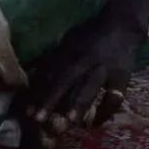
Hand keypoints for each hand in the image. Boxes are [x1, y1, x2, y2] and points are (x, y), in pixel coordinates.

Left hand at [20, 12, 142, 137]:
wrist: (121, 25)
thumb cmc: (90, 34)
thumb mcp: (68, 41)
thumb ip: (53, 58)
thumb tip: (33, 74)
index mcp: (67, 53)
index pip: (48, 75)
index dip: (37, 92)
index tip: (26, 110)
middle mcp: (82, 61)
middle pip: (64, 83)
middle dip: (50, 101)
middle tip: (39, 119)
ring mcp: (103, 69)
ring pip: (88, 89)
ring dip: (78, 105)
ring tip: (70, 121)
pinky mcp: (122, 76)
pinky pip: (114, 96)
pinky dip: (106, 111)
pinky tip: (96, 123)